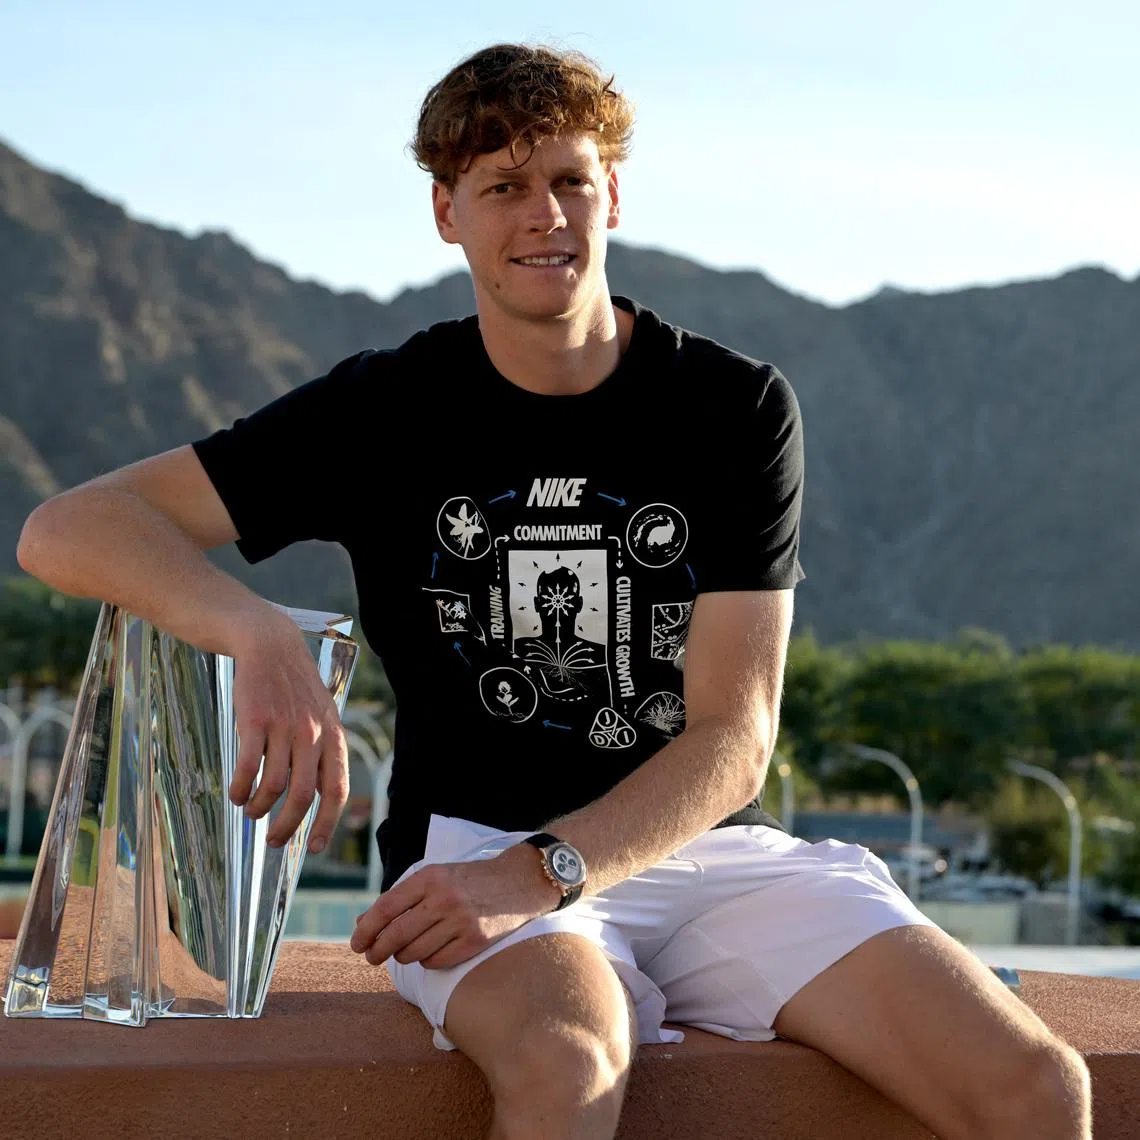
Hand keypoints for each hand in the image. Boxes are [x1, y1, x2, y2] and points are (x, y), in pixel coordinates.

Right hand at [227, 610, 348, 854]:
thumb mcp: (322, 717)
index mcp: (333, 736)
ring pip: (273, 786)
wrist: (270, 645)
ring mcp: (284, 727)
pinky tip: (235, 794)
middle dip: (286, 826)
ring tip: (250, 810)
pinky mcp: (256, 720)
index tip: (313, 847)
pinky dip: (240, 788)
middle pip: (302, 796)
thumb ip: (323, 754)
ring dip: (259, 807)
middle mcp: (313, 734)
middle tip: (273, 839)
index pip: (337, 790)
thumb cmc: (295, 688)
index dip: (327, 823)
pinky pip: (247, 767)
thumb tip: (321, 797)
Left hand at [350, 844, 561, 969]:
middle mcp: (444, 898)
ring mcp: (461, 921)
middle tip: (372, 956)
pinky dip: (427, 961)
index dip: (366, 930)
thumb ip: (400, 898)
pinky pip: (435, 962)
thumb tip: (360, 923)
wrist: (518, 882)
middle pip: (396, 935)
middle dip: (377, 951)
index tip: (356, 944)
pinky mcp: (475, 942)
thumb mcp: (435, 876)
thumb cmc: (469, 880)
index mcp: (430, 877)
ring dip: (403, 956)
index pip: (386, 908)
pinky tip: (431, 951)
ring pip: (414, 952)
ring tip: (406, 950)